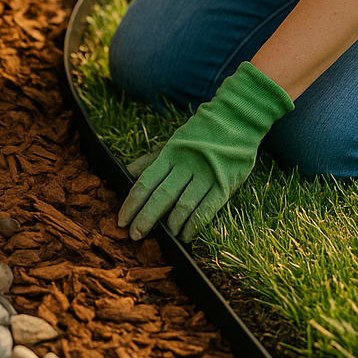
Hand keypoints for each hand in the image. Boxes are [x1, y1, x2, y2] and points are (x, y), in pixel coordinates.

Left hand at [117, 62, 292, 242]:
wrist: (235, 121)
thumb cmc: (198, 136)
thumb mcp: (171, 144)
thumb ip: (149, 161)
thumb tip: (124, 174)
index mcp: (170, 154)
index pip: (145, 182)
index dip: (132, 203)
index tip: (122, 220)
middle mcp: (186, 165)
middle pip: (161, 196)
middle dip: (146, 218)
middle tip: (135, 235)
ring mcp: (206, 175)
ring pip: (183, 205)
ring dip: (171, 225)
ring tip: (163, 236)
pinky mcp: (224, 185)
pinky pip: (207, 209)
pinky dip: (194, 224)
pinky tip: (185, 235)